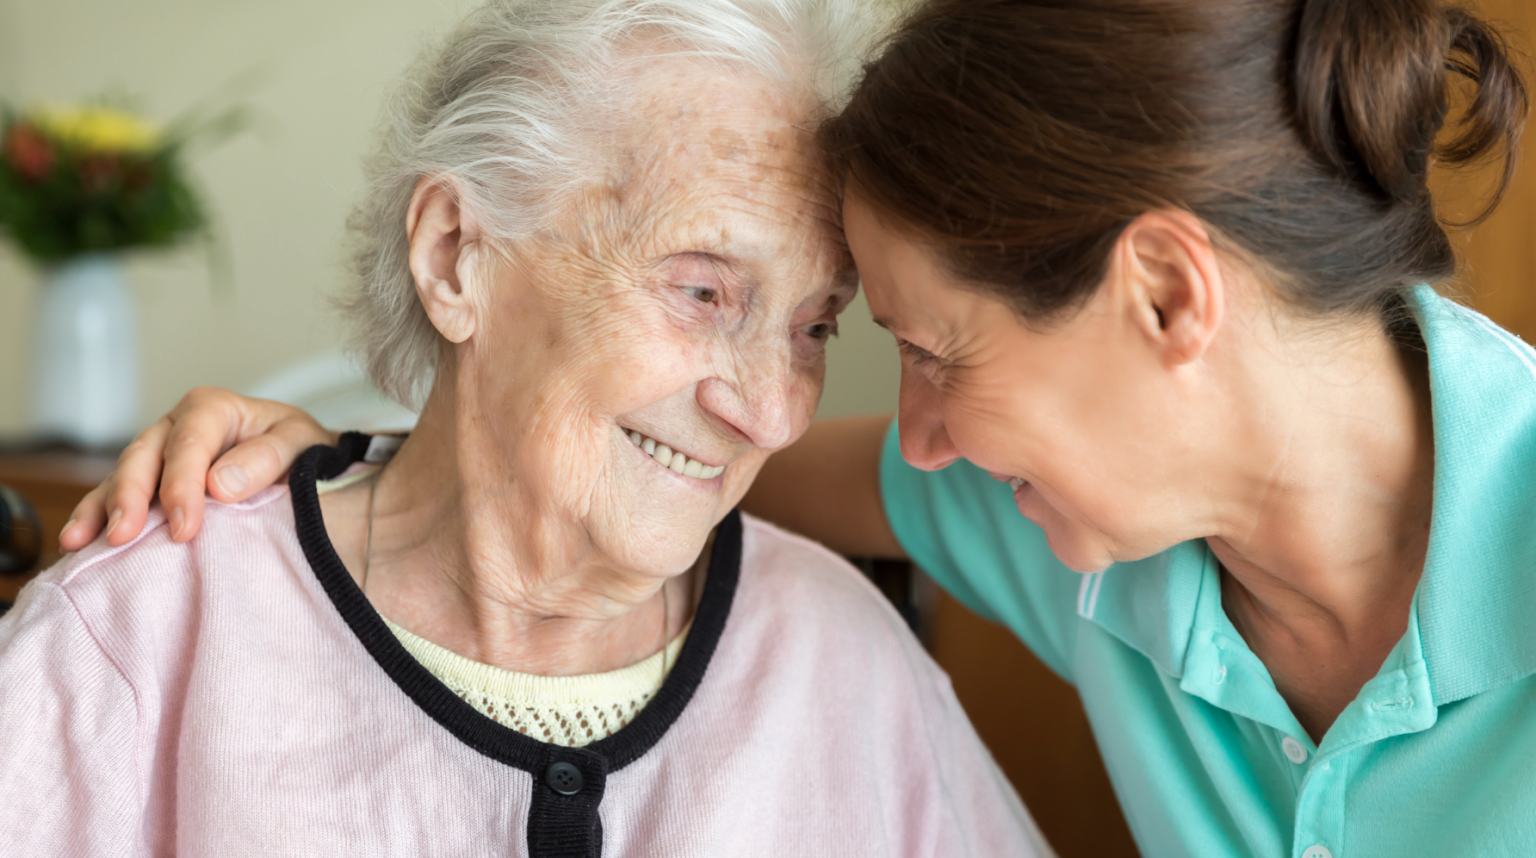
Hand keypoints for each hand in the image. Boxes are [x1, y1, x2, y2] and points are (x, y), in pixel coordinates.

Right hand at [60, 387, 337, 549]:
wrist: (306, 463)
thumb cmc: (303, 451)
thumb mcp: (301, 443)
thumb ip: (267, 458)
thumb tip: (220, 485)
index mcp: (213, 409)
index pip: (190, 444)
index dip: (182, 485)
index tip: (186, 528)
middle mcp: (177, 427)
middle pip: (144, 456)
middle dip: (131, 496)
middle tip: (124, 536)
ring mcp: (158, 454)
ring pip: (122, 476)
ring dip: (101, 509)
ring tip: (82, 541)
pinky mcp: (150, 483)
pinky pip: (116, 497)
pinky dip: (96, 517)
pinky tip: (78, 542)